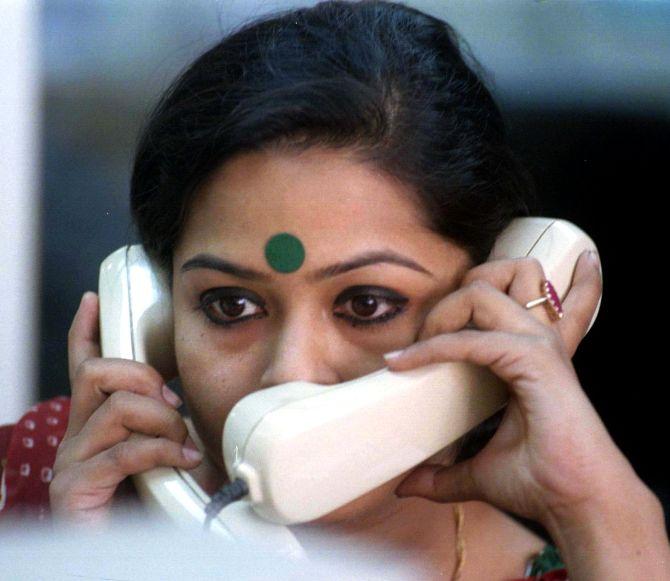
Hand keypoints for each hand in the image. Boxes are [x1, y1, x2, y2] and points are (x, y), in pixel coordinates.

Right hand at [49, 292, 201, 523]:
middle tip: (174, 406)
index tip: (93, 300)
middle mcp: (77, 436)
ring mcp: (72, 461)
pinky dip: (164, 451)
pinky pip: (125, 450)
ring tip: (184, 444)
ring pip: (116, 406)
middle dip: (144, 377)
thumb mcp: (162, 456)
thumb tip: (194, 410)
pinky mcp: (75, 487)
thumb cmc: (148, 507)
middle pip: (97, 373)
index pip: (85, 367)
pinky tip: (186, 462)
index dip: (86, 332)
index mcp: (96, 424)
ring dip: (162, 420)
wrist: (122, 562)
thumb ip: (167, 430)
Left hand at [387, 250, 637, 522]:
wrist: (580, 506)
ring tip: (413, 352)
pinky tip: (403, 365)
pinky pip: (470, 341)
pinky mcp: (534, 359)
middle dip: (440, 307)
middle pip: (481, 283)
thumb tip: (405, 485)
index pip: (488, 301)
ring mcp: (537, 344)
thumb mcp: (479, 471)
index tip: (400, 359)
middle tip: (414, 349)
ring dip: (439, 316)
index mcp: (525, 353)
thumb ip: (443, 473)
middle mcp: (534, 339)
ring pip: (478, 294)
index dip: (442, 318)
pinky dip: (433, 349)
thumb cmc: (542, 483)